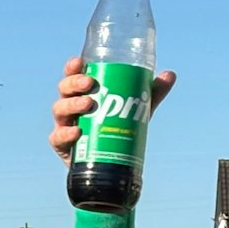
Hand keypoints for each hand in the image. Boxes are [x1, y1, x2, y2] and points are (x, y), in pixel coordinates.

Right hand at [49, 55, 176, 165]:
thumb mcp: (136, 111)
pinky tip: (77, 131)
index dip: (73, 67)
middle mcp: (70, 106)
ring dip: (72, 104)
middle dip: (74, 83)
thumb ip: (150, 93)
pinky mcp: (62, 146)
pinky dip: (66, 133)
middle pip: (64, 89)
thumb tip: (170, 74)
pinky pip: (58, 137)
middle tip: (90, 83)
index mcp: (83, 93)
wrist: (108, 166)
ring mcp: (64, 125)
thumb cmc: (116, 129)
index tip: (80, 62)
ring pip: (60, 110)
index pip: (73, 75)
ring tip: (88, 104)